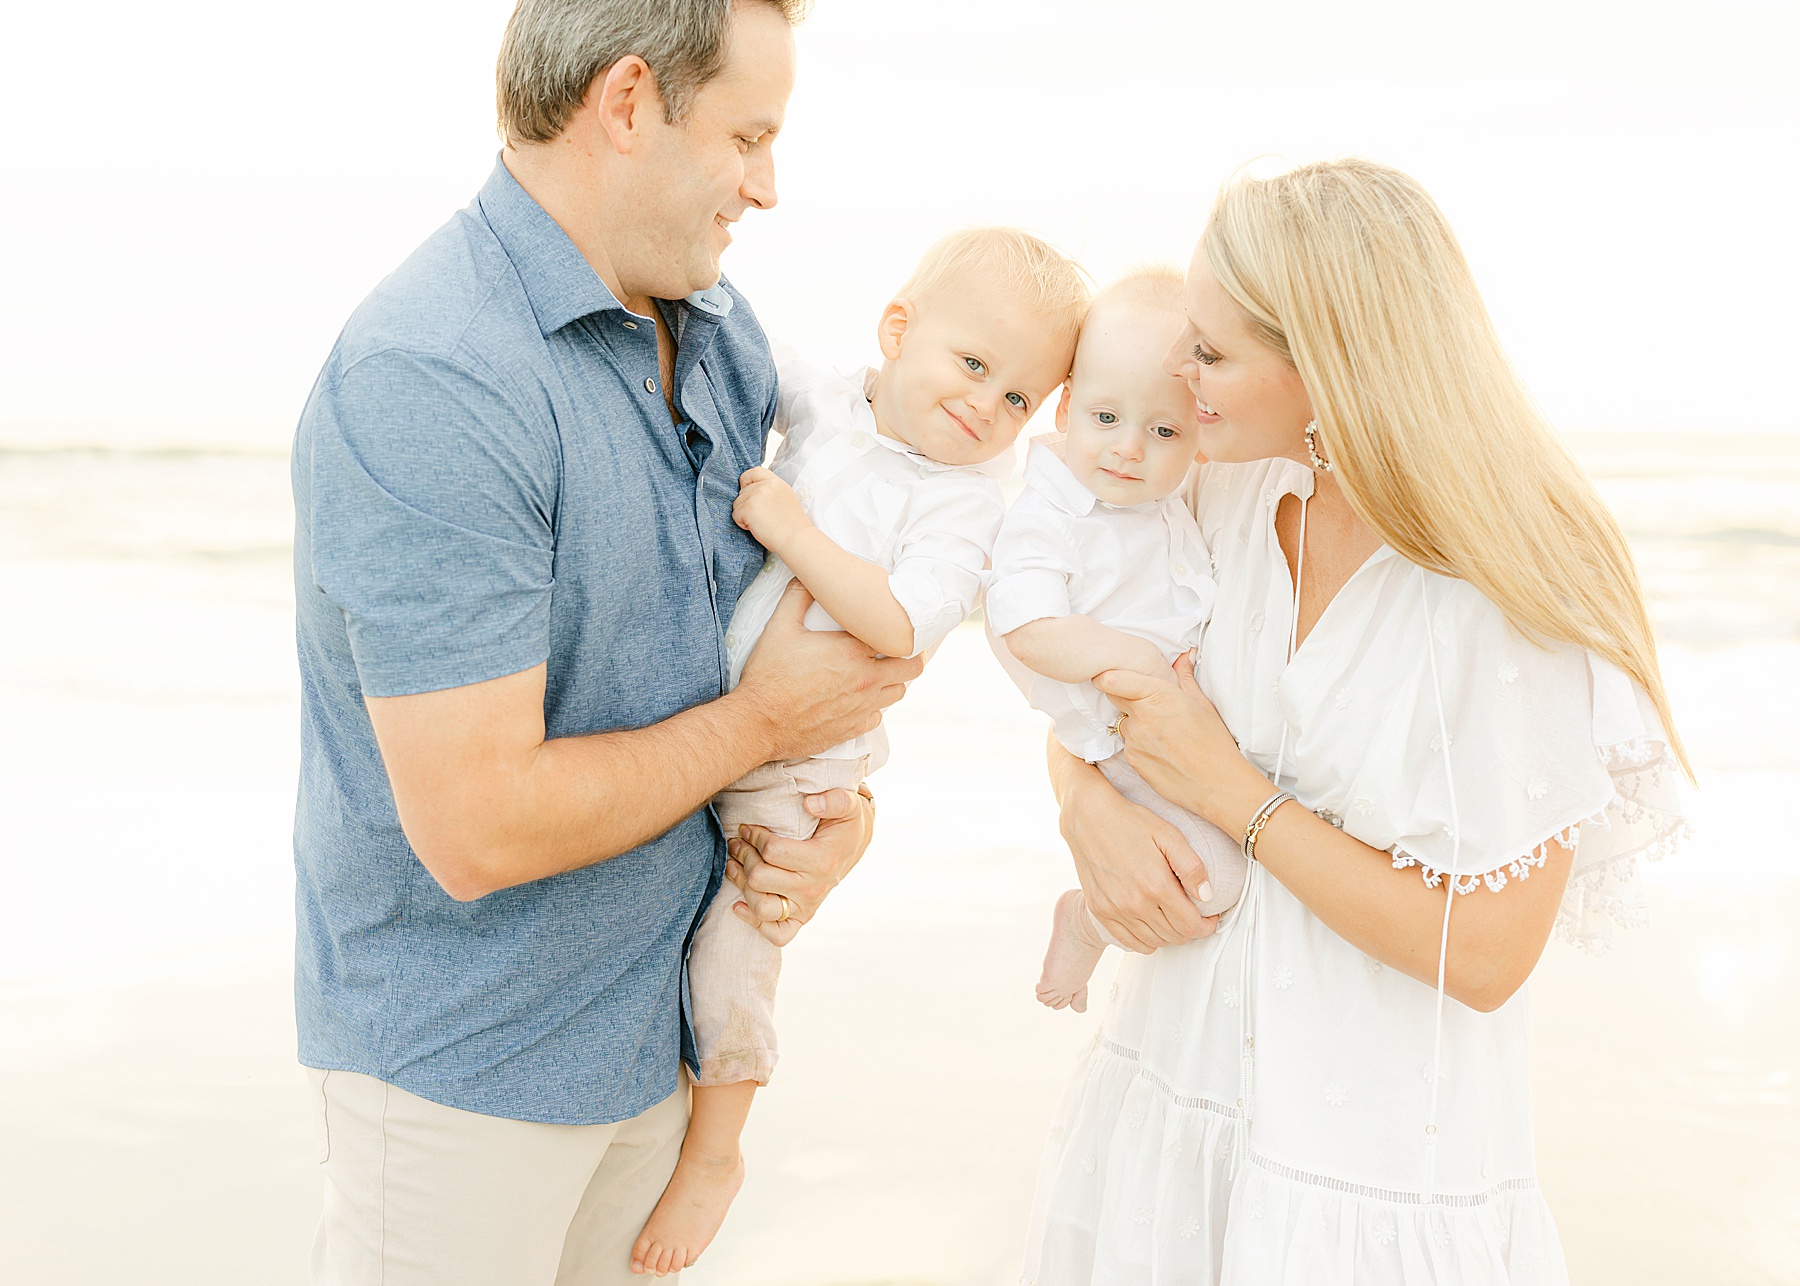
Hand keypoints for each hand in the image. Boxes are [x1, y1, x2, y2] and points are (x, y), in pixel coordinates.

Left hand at [724, 785, 874, 945]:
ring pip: (761, 907)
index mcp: (822, 860)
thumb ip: (834, 799)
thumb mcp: (846, 802)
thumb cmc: (844, 821)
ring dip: (741, 884)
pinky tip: (739, 903)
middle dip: (743, 856)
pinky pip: (776, 934)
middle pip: (759, 878)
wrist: (854, 843)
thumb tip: (810, 803)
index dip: (754, 836)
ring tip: (734, 864)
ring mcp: (807, 907)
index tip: (748, 827)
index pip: (772, 851)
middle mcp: (813, 888)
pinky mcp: (801, 918)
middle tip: (738, 841)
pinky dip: (754, 922)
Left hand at [733, 467, 809, 551]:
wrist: (796, 538)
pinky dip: (743, 524)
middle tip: (763, 517)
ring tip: (761, 523)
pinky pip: (735, 515)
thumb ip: (770, 491)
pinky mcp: (748, 508)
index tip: (748, 493)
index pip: (754, 472)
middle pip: (742, 492)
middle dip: (747, 505)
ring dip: (744, 515)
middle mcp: (766, 485)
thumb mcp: (785, 498)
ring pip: (737, 503)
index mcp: (776, 482)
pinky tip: (757, 527)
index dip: (746, 482)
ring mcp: (756, 495)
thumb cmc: (792, 525)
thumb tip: (752, 492)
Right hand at [735, 581, 922, 760]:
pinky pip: (878, 716)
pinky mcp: (853, 729)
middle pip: (912, 666)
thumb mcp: (780, 627)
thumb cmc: (769, 674)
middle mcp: (865, 680)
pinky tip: (858, 698)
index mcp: (852, 650)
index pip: (896, 636)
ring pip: (899, 691)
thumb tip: (808, 577)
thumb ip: (798, 597)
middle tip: (895, 649)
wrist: (758, 722)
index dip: (895, 629)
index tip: (890, 626)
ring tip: (877, 672)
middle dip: (909, 655)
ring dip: (892, 680)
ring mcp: (862, 707)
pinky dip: (873, 706)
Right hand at [1059, 759, 1218, 951]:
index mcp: (1155, 885)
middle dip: (1191, 930)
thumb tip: (1207, 896)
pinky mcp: (1100, 911)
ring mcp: (1114, 910)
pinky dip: (1146, 942)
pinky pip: (1129, 942)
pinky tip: (1153, 927)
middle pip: (1174, 936)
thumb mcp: (1169, 835)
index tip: (1210, 918)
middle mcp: (1134, 903)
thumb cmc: (1130, 822)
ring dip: (1170, 936)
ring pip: (1154, 942)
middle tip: (1194, 915)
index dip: (1206, 926)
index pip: (1190, 925)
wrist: (1088, 817)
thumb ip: (1192, 867)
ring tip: (1174, 918)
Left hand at [1095, 650, 1269, 831]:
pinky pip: (1129, 744)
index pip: (1112, 680)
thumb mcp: (1203, 704)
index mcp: (1158, 696)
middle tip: (1147, 701)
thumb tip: (1183, 657)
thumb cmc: (1215, 743)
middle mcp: (1140, 717)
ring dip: (1135, 722)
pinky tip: (1162, 749)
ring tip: (1163, 731)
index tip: (1107, 675)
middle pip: (1114, 697)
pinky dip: (1140, 743)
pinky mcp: (1132, 760)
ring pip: (1123, 722)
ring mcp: (1133, 740)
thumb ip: (1185, 678)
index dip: (1106, 676)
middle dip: (1124, 695)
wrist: (1217, 785)